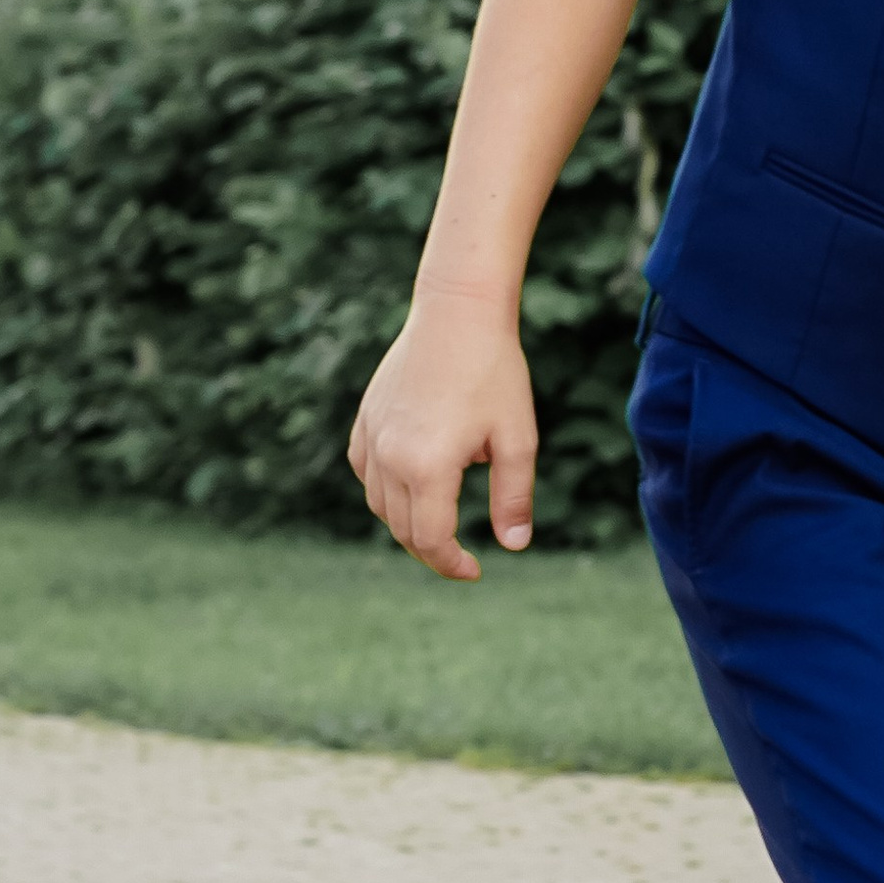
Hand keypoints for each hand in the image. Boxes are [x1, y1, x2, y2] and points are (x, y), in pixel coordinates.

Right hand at [347, 281, 538, 581]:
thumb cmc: (494, 372)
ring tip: (439, 524)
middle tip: (461, 556)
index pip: (430, 539)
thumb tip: (514, 546)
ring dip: (407, 523)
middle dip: (432, 550)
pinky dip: (384, 491)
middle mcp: (390, 456)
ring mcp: (372, 436)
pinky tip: (410, 486)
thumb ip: (514, 497)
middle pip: (401, 529)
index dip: (451, 564)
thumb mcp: (517, 439)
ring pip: (379, 504)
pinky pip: (365, 471)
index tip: (475, 570)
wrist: (458, 312)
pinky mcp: (366, 418)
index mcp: (427, 467)